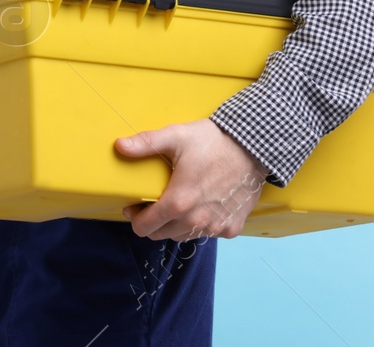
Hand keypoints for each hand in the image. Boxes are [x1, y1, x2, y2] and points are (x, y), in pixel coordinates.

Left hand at [113, 119, 267, 241]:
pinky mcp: (232, 228)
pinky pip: (208, 234)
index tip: (133, 208)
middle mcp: (196, 221)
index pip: (145, 227)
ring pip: (183, 236)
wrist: (254, 148)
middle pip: (161, 235)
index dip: (135, 219)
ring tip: (176, 205)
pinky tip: (201, 207)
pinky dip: (201, 225)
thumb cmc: (213, 141)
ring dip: (175, 225)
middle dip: (152, 223)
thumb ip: (145, 143)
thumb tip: (119, 146)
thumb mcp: (175, 137)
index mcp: (178, 202)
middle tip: (153, 204)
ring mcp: (215, 227)